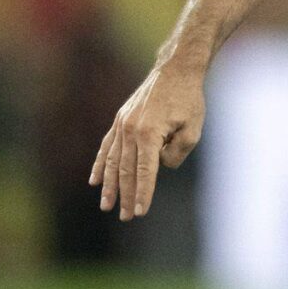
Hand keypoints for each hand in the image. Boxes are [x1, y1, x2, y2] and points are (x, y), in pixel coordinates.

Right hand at [90, 58, 207, 220]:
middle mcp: (131, 130)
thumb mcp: (194, 129)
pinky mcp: (120, 121)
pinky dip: (99, 165)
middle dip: (126, 196)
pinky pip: (106, 147)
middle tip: (126, 217)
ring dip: (109, 186)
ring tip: (106, 206)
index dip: (143, 193)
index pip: (145, 171)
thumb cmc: (189, 100)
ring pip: (112, 161)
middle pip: (126, 171)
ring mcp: (122, 125)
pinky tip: (94, 181)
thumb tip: (159, 167)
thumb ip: (177, 153)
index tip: (141, 212)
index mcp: (149, 133)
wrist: (175, 71)